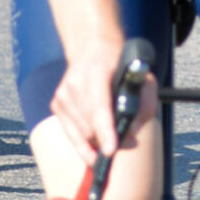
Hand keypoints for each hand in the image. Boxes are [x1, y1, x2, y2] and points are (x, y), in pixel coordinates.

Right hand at [49, 42, 155, 169]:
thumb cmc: (119, 65)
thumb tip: (130, 136)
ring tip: (111, 137)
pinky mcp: (56, 104)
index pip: (99, 107)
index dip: (105, 130)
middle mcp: (74, 83)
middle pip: (90, 127)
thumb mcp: (141, 79)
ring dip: (96, 141)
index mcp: (96, 72)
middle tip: (125, 143)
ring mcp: (62, 94)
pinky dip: (84, 139)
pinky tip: (95, 134)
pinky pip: (71, 133)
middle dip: (107, 140)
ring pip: (81, 134)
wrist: (91, 49)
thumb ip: (143, 106)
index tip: (110, 150)